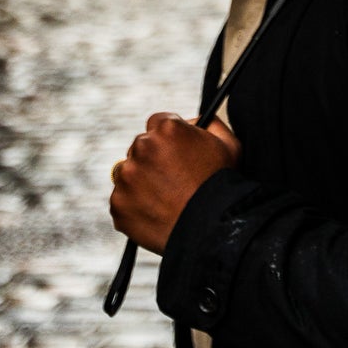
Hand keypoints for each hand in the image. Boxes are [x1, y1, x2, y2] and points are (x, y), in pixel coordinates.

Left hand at [109, 112, 240, 254]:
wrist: (211, 227)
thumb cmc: (223, 185)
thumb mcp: (228, 144)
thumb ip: (209, 124)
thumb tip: (193, 121)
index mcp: (167, 129)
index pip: (158, 123)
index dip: (169, 139)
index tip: (174, 152)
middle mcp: (142, 147)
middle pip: (141, 147)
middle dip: (153, 159)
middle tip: (172, 179)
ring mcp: (127, 177)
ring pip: (128, 173)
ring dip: (140, 181)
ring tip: (165, 198)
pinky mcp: (119, 204)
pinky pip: (123, 201)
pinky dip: (135, 206)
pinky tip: (157, 212)